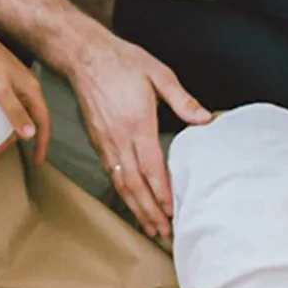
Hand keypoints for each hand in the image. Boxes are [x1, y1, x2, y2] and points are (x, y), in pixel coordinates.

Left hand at [0, 8, 50, 163]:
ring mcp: (13, 80)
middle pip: (29, 117)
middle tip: (4, 152)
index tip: (38, 160)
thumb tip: (31, 134)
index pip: (43, 120)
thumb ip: (15, 112)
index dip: (42, 142)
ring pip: (16, 110)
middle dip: (19, 138)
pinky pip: (5, 102)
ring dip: (6, 128)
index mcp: (31, 87)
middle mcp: (26, 84)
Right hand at [69, 36, 211, 237]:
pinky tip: (130, 200)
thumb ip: (182, 99)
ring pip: (120, 183)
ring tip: (148, 225)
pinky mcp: (96, 140)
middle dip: (149, 211)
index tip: (172, 211)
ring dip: (135, 207)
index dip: (161, 193)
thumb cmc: (120, 61)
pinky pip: (110, 173)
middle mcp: (118, 138)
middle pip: (134, 184)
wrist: (83, 56)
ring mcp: (104, 141)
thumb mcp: (158, 73)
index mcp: (137, 123)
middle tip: (162, 231)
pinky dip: (121, 192)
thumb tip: (204, 119)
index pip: (151, 168)